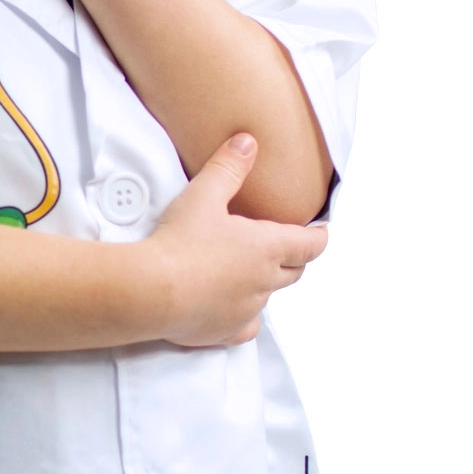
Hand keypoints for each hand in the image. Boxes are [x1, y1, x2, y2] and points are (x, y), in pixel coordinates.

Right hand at [141, 133, 327, 346]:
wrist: (152, 291)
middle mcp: (264, 282)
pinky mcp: (225, 331)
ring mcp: (247, 309)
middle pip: (295, 272)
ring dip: (265, 284)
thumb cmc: (179, 242)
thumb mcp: (204, 195)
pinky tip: (233, 309)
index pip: (310, 245)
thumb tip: (247, 142)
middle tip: (287, 248)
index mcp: (267, 248)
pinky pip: (247, 327)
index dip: (318, 237)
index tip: (320, 231)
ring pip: (269, 298)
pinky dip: (245, 317)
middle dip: (295, 259)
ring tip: (249, 272)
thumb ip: (228, 167)